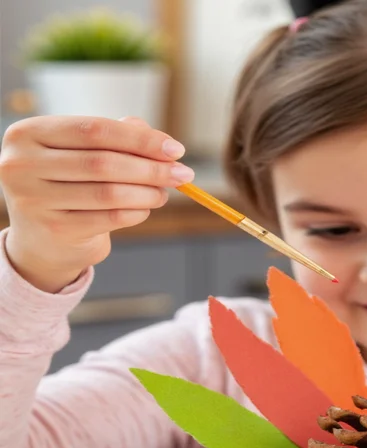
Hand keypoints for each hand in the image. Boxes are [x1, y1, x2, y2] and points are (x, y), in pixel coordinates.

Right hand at [0, 115, 193, 291]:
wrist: (43, 237)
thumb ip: (117, 138)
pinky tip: (146, 208)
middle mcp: (22, 165)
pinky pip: (109, 218)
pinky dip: (136, 212)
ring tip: (165, 192)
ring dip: (148, 192)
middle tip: (183, 174)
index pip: (95, 130)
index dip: (140, 140)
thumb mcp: (84, 154)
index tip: (176, 150)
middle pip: (103, 162)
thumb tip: (159, 139)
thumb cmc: (69, 184)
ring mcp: (34, 199)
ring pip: (109, 192)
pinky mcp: (53, 229)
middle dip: (151, 168)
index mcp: (29, 133)